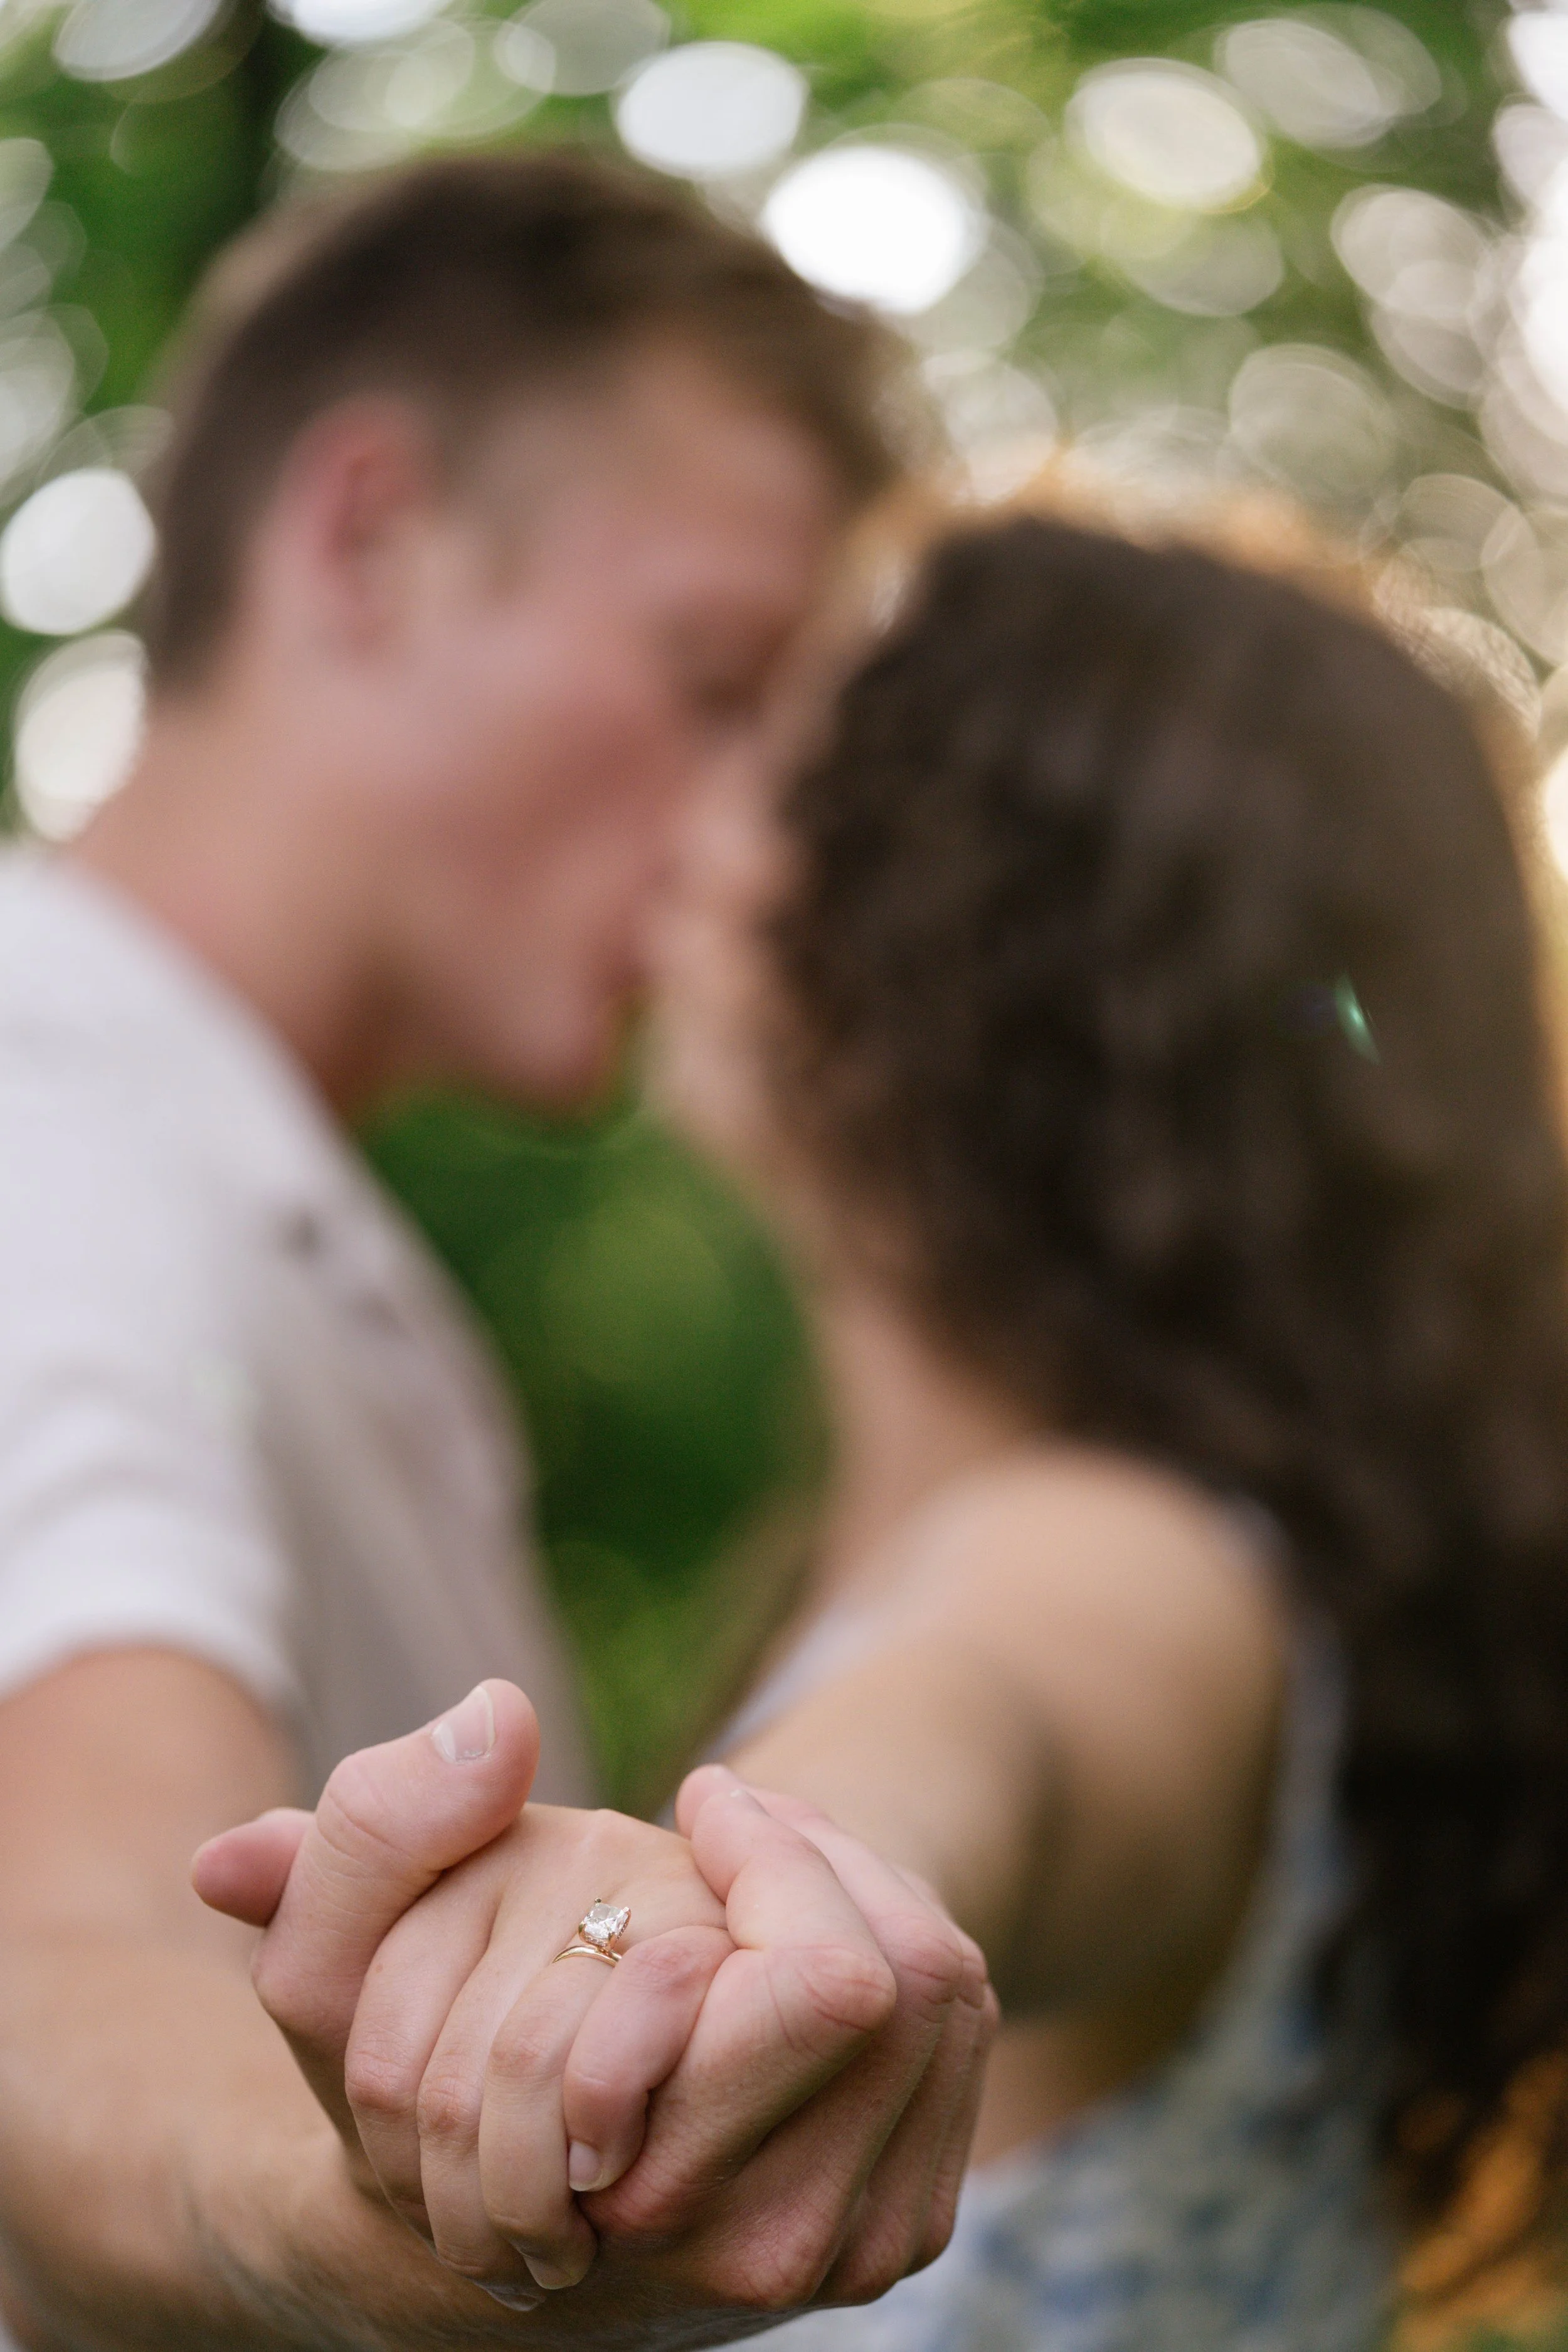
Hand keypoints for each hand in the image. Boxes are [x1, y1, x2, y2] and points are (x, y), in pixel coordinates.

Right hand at [197, 1683, 996, 2335]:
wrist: (488, 2227)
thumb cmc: (412, 2084)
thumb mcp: (336, 1967)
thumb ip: (381, 1836)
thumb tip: (498, 1720)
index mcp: (644, 2184)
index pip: (838, 1980)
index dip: (778, 1858)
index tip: (701, 1805)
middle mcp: (767, 2244)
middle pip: (908, 1980)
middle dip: (824, 1861)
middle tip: (732, 1819)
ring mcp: (850, 2250)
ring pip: (942, 1997)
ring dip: (862, 1889)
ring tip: (759, 1859)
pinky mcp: (900, 2227)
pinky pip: (955, 2040)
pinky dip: (894, 1947)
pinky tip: (797, 1927)